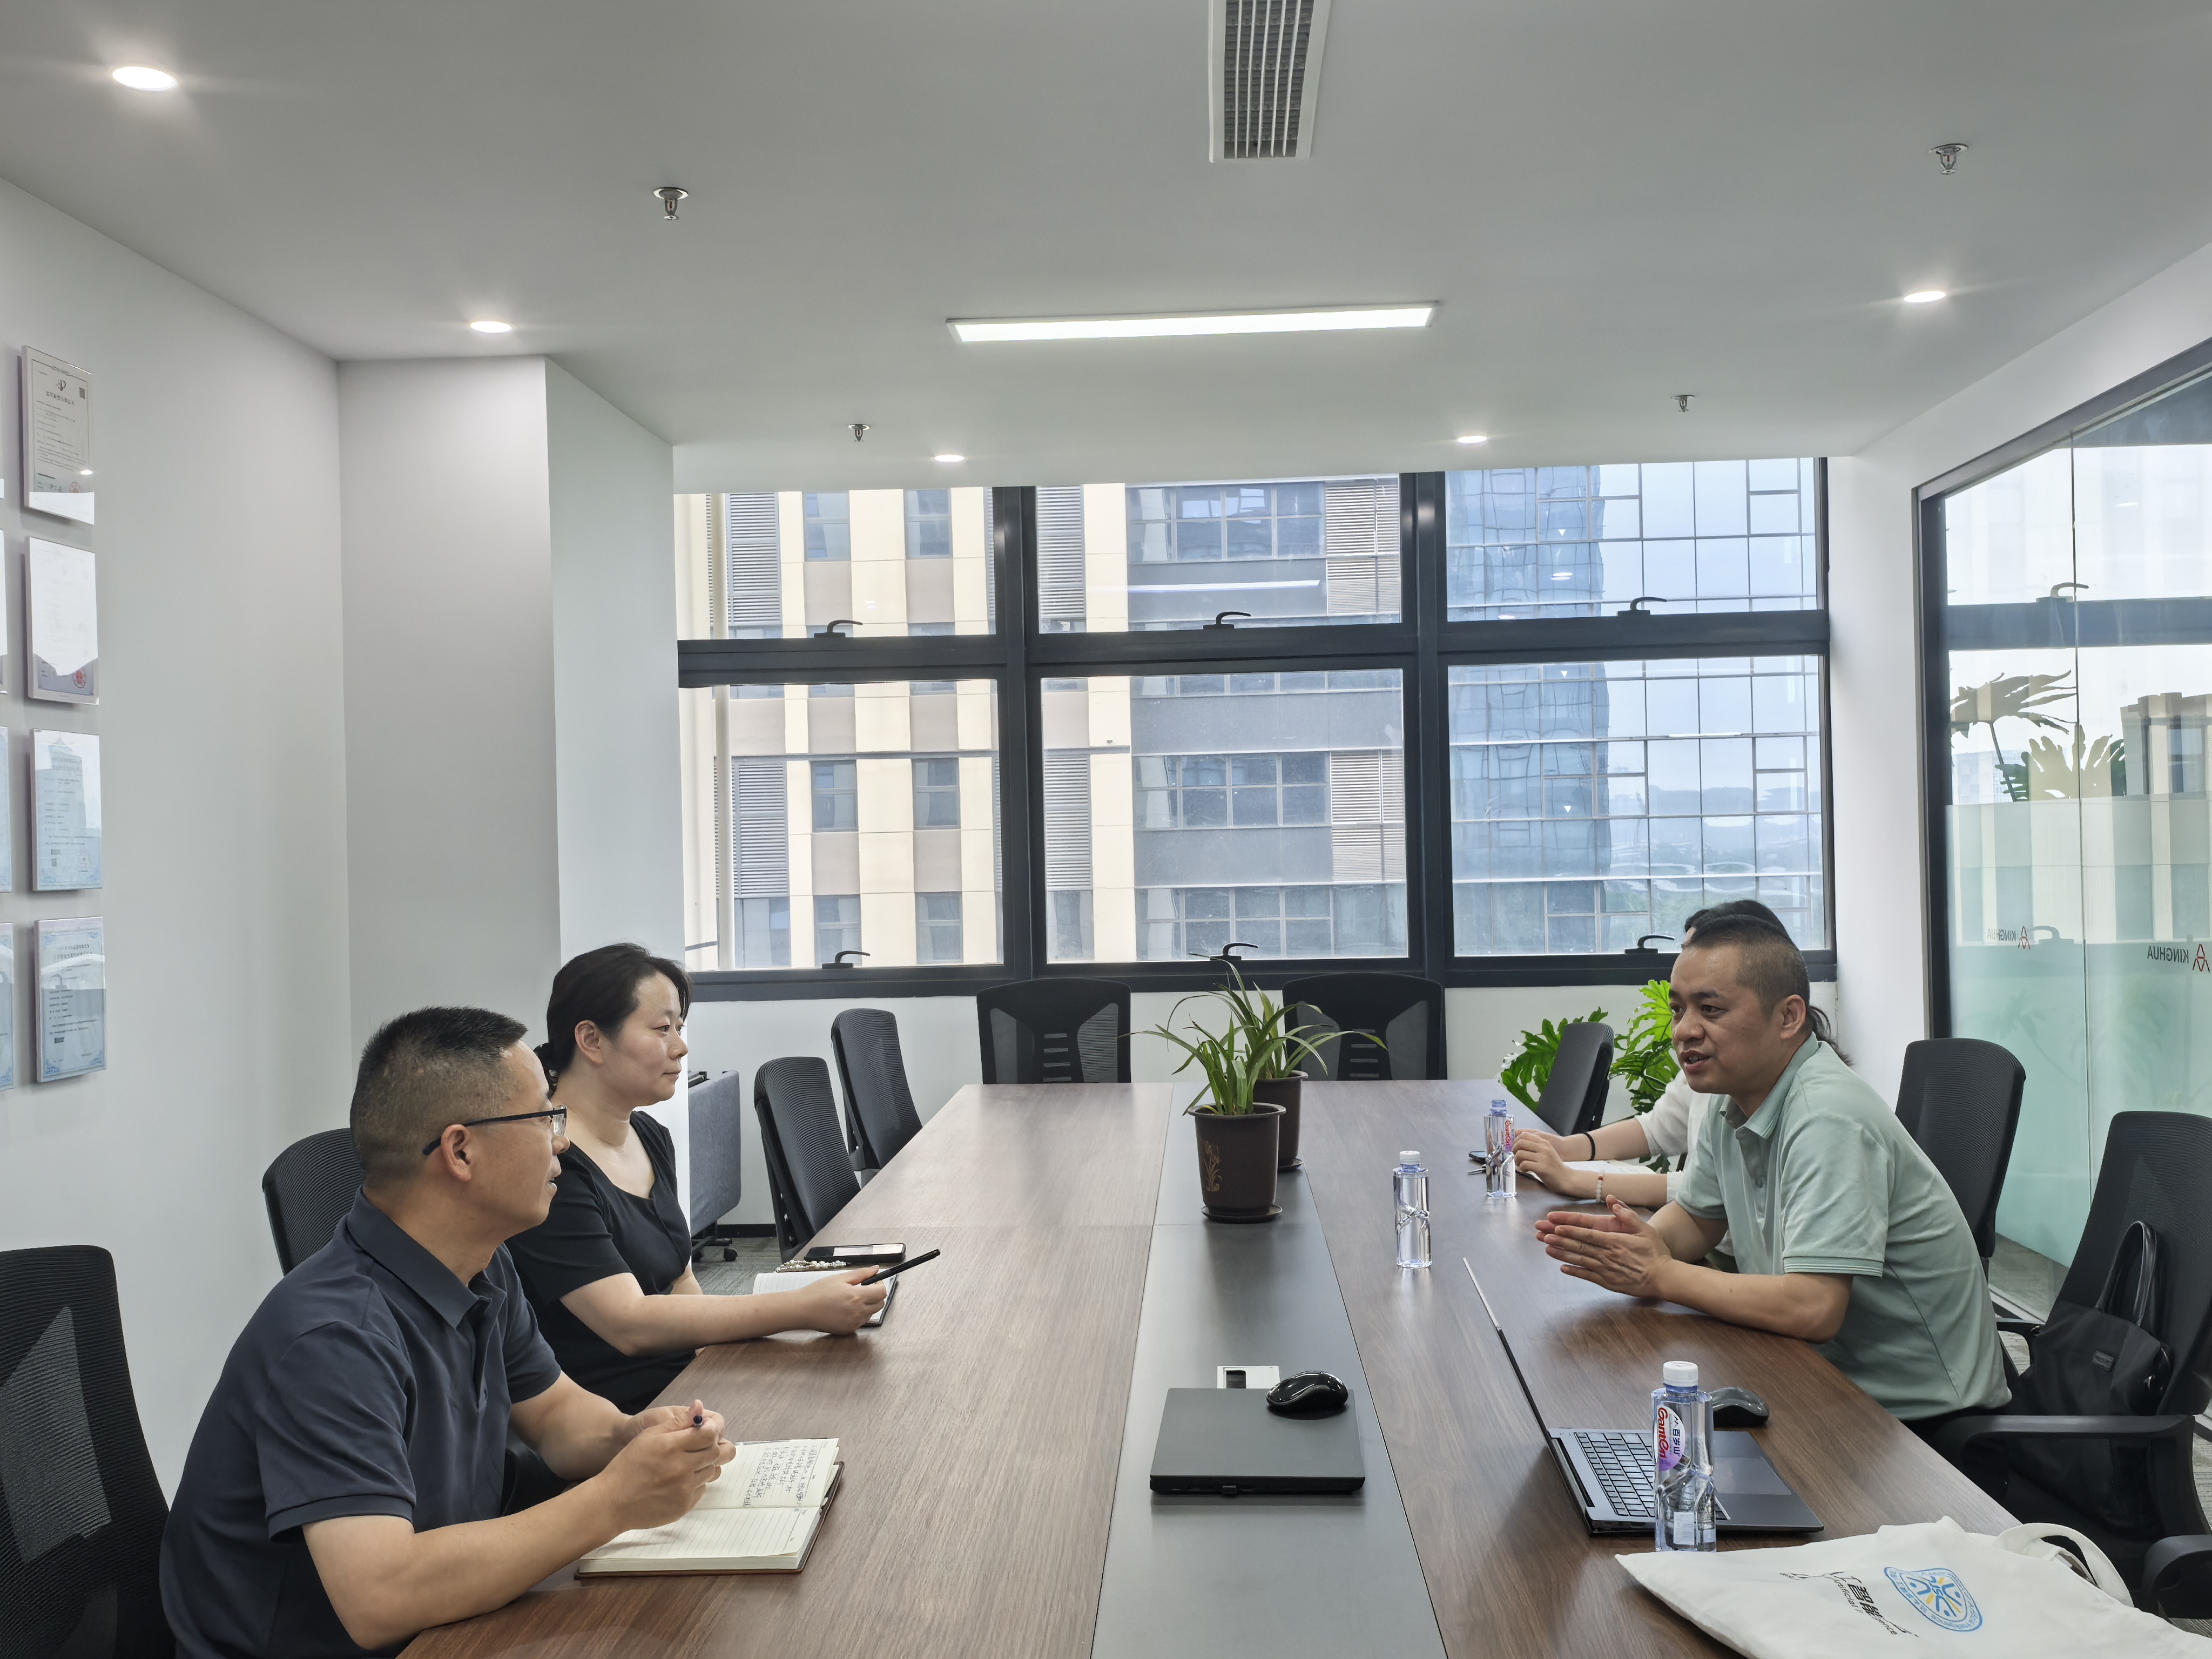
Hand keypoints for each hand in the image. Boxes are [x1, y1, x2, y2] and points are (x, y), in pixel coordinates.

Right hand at [594, 1400, 733, 1531]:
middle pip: (715, 1452)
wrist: (613, 1502)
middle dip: (712, 1446)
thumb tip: (700, 1406)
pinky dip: (695, 1483)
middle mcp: (681, 1468)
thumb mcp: (649, 1435)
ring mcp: (684, 1489)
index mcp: (671, 1446)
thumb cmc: (628, 1465)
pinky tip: (678, 1481)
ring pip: (711, 1471)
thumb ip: (678, 1421)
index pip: (709, 1434)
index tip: (708, 1428)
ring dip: (704, 1465)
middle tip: (700, 1445)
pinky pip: (702, 1489)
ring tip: (685, 1463)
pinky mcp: (684, 1505)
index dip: (713, 1428)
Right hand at [790, 1268, 889, 1334]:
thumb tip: (876, 1269)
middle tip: (863, 1289)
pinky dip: (859, 1315)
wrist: (802, 1310)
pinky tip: (846, 1309)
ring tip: (851, 1299)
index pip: (882, 1292)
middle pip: (880, 1304)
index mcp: (857, 1297)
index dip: (880, 1285)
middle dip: (875, 1295)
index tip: (873, 1281)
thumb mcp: (840, 1278)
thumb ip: (861, 1274)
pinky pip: (861, 1322)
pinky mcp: (848, 1330)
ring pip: (871, 1313)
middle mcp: (858, 1312)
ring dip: (867, 1305)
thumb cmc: (818, 1292)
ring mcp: (854, 1323)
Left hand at [1514, 1132, 1594, 1196]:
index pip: (1524, 1134)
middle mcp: (1544, 1148)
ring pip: (1520, 1153)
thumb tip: (1517, 1143)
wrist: (1566, 1178)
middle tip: (1517, 1157)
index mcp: (1544, 1143)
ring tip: (1521, 1165)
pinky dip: (1522, 1168)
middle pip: (1520, 1142)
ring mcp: (1543, 1157)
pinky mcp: (1542, 1168)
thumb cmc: (1554, 1167)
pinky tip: (1526, 1170)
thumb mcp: (1545, 1152)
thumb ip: (1534, 1146)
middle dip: (1514, 1150)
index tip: (1515, 1148)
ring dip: (1517, 1160)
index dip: (1515, 1141)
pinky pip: (1525, 1164)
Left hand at [1534, 1196, 1673, 1297]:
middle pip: (1579, 1247)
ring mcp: (1606, 1270)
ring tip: (1548, 1249)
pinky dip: (1575, 1272)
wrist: (1663, 1278)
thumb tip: (1612, 1200)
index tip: (1556, 1227)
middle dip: (1560, 1241)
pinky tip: (1563, 1268)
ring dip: (1562, 1255)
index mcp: (1614, 1241)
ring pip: (1580, 1261)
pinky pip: (1587, 1276)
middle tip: (1544, 1236)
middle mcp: (1607, 1256)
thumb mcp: (1645, 1229)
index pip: (1587, 1235)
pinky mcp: (1608, 1282)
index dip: (1570, 1231)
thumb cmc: (1655, 1253)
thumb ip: (1627, 1214)